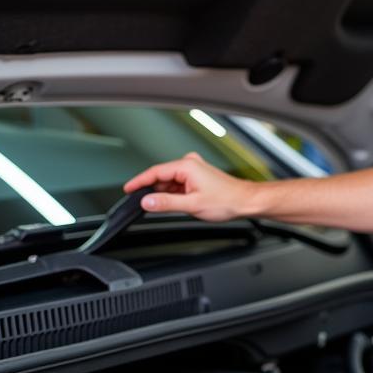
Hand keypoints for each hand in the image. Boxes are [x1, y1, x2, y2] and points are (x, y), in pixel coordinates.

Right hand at [123, 152, 257, 221]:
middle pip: (161, 176)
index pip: (154, 172)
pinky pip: (178, 184)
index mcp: (186, 166)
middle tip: (141, 204)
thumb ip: (166, 203)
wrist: (245, 201)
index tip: (128, 189)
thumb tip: (147, 202)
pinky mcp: (197, 177)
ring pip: (169, 182)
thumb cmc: (226, 200)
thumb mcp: (191, 205)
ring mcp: (194, 170)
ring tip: (163, 208)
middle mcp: (189, 164)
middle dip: (151, 190)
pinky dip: (173, 194)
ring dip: (164, 194)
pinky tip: (174, 204)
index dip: (139, 182)